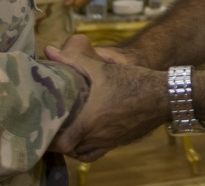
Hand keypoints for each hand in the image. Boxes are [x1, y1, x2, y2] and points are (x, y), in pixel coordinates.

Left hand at [46, 35, 165, 160]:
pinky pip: (96, 153)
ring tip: (65, 131)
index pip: (61, 144)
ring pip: (83, 153)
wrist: (162, 96)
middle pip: (69, 150)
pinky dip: (87, 149)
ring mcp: (109, 142)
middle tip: (51, 128)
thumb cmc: (131, 81)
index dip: (49, 139)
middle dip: (58, 142)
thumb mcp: (100, 69)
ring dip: (72, 145)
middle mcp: (97, 137)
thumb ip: (72, 60)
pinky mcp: (118, 142)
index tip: (42, 128)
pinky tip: (85, 134)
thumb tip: (49, 51)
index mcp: (89, 121)